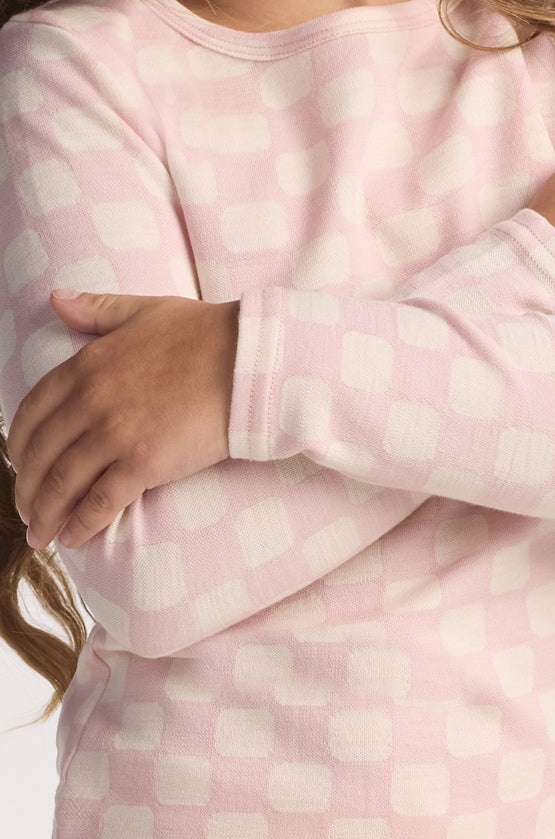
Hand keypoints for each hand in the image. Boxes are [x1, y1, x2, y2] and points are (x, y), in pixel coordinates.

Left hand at [7, 291, 238, 550]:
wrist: (249, 361)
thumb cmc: (204, 333)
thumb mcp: (143, 310)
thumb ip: (96, 310)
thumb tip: (55, 300)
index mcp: (87, 364)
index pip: (32, 412)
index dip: (19, 444)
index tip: (19, 463)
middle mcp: (91, 400)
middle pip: (40, 454)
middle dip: (26, 487)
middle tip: (25, 507)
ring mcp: (114, 434)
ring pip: (62, 483)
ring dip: (46, 514)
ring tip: (42, 535)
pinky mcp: (143, 463)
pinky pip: (100, 502)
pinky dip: (82, 524)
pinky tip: (74, 538)